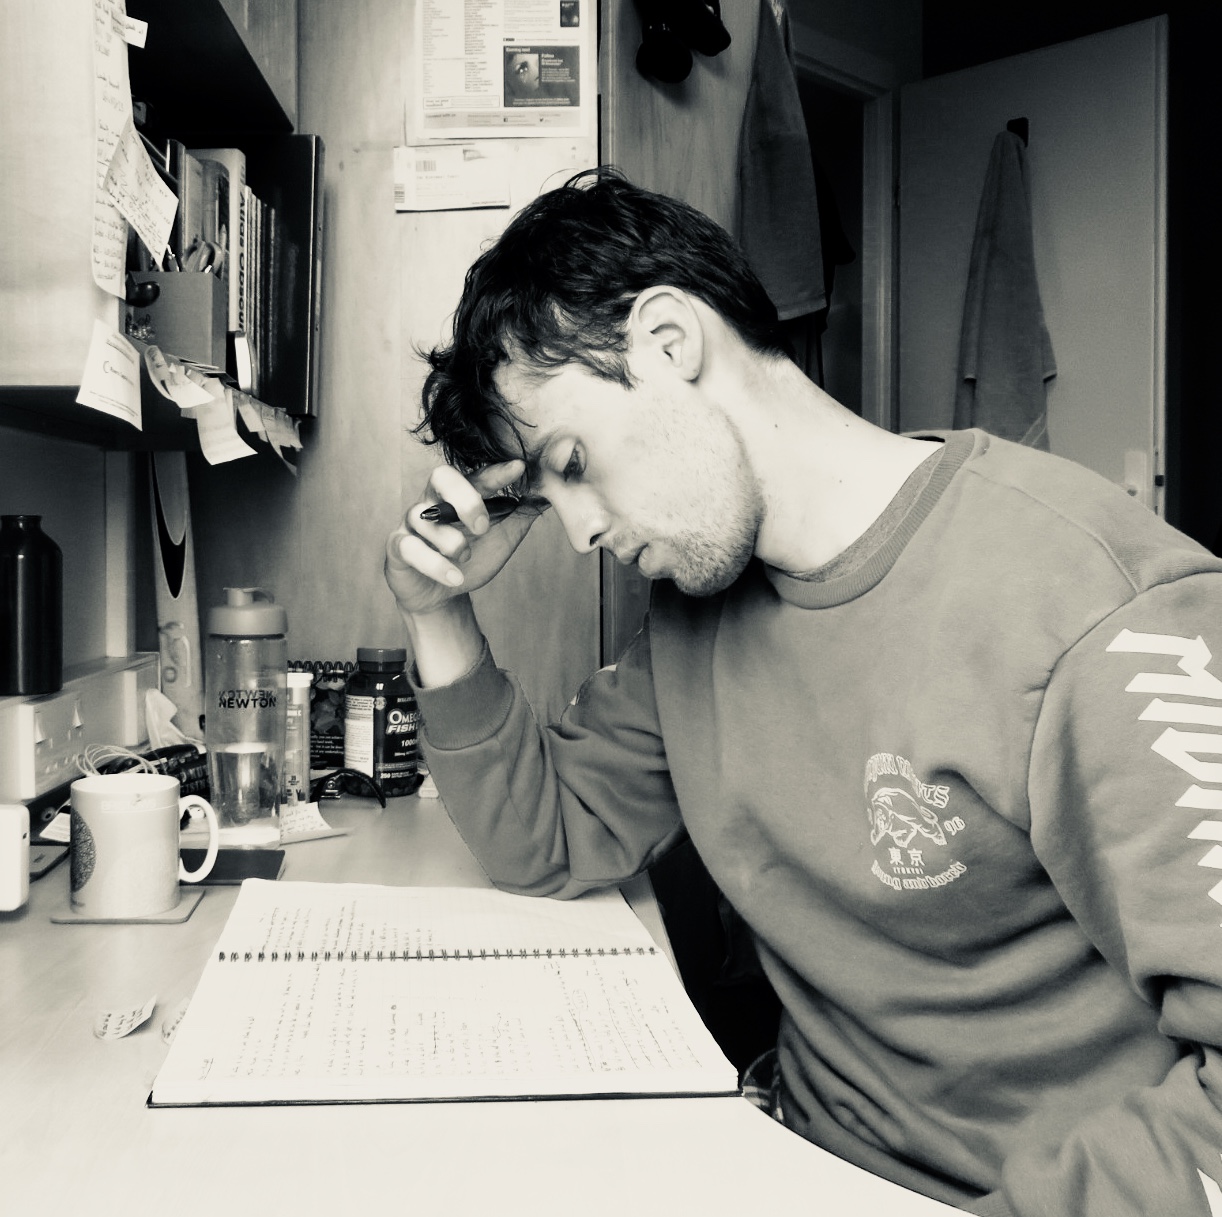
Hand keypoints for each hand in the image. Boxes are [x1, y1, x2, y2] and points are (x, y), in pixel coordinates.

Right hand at [384, 460, 540, 618]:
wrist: (443, 595)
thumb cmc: (472, 559)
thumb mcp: (502, 538)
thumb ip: (520, 516)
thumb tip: (550, 496)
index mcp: (460, 495)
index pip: (478, 476)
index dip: (496, 472)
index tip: (519, 468)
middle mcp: (434, 501)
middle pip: (441, 478)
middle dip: (465, 498)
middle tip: (483, 525)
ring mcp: (413, 523)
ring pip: (425, 518)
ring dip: (451, 541)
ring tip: (466, 557)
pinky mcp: (398, 547)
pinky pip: (410, 547)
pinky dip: (435, 564)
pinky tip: (455, 576)